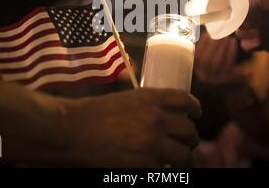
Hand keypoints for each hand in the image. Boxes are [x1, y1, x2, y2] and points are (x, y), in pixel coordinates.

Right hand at [62, 88, 201, 166]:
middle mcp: (157, 119)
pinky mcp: (144, 164)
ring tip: (180, 161)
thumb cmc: (94, 113)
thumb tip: (162, 114)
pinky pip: (166, 170)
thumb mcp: (126, 98)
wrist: (73, 130)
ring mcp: (152, 143)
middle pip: (189, 131)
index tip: (195, 114)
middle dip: (191, 139)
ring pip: (184, 155)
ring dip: (185, 159)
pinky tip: (160, 168)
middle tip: (187, 143)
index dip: (195, 108)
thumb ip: (147, 104)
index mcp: (152, 98)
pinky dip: (165, 170)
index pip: (186, 100)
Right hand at [194, 32, 237, 83]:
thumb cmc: (218, 62)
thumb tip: (209, 33)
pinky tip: (233, 42)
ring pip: (217, 62)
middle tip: (219, 35)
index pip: (197, 56)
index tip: (207, 34)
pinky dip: (231, 51)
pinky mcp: (226, 78)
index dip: (202, 45)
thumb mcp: (209, 56)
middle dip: (213, 46)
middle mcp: (204, 76)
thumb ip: (206, 47)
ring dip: (222, 47)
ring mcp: (215, 79)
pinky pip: (228, 64)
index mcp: (197, 69)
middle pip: (206, 60)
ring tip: (226, 37)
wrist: (231, 77)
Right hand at [236, 0, 268, 59]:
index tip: (225, 9)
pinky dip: (249, 44)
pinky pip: (248, 44)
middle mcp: (261, 14)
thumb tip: (243, 5)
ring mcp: (262, 28)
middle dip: (239, 22)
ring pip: (241, 31)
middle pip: (238, 17)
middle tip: (245, 25)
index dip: (232, 4)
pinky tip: (258, 44)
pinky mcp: (264, 43)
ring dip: (245, 34)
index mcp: (265, 0)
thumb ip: (263, 5)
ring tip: (257, 36)